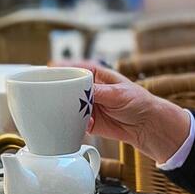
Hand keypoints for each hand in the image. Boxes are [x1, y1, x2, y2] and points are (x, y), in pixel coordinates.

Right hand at [53, 60, 190, 163]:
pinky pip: (72, 121)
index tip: (47, 71)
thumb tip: (77, 90)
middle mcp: (88, 88)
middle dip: (56, 90)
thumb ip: (96, 92)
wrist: (147, 125)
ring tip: (57, 110)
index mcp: (95, 74)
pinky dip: (69, 123)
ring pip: (66, 105)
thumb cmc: (138, 101)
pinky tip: (70, 123)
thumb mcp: (117, 93)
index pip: (72, 68)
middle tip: (47, 94)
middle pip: (65, 87)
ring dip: (61, 108)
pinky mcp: (87, 121)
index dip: (58, 69)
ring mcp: (86, 105)